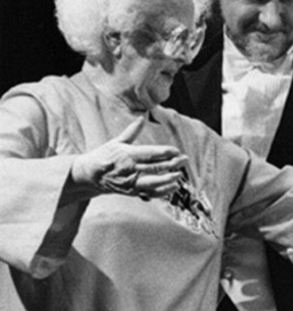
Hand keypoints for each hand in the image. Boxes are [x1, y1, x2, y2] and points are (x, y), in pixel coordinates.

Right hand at [71, 117, 187, 198]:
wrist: (90, 175)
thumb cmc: (105, 155)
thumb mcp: (116, 141)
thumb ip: (132, 131)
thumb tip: (142, 117)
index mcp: (127, 155)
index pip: (149, 154)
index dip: (164, 152)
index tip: (176, 150)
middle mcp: (129, 169)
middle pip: (154, 167)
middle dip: (171, 164)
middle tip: (185, 160)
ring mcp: (131, 182)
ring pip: (152, 182)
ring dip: (168, 179)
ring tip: (180, 175)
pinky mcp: (132, 191)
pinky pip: (149, 193)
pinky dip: (163, 192)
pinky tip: (174, 187)